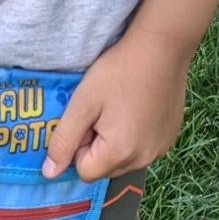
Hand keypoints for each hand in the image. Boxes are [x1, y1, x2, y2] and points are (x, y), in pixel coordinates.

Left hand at [42, 32, 191, 182]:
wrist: (162, 46)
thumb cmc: (119, 70)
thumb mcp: (83, 102)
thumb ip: (63, 141)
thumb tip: (49, 174)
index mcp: (118, 153)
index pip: (84, 171)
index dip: (80, 146)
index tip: (88, 118)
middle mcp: (142, 160)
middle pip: (104, 169)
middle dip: (98, 147)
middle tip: (103, 112)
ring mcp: (159, 151)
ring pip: (123, 161)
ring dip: (116, 143)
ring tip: (121, 109)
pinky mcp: (169, 140)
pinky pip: (142, 150)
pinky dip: (135, 137)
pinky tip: (138, 110)